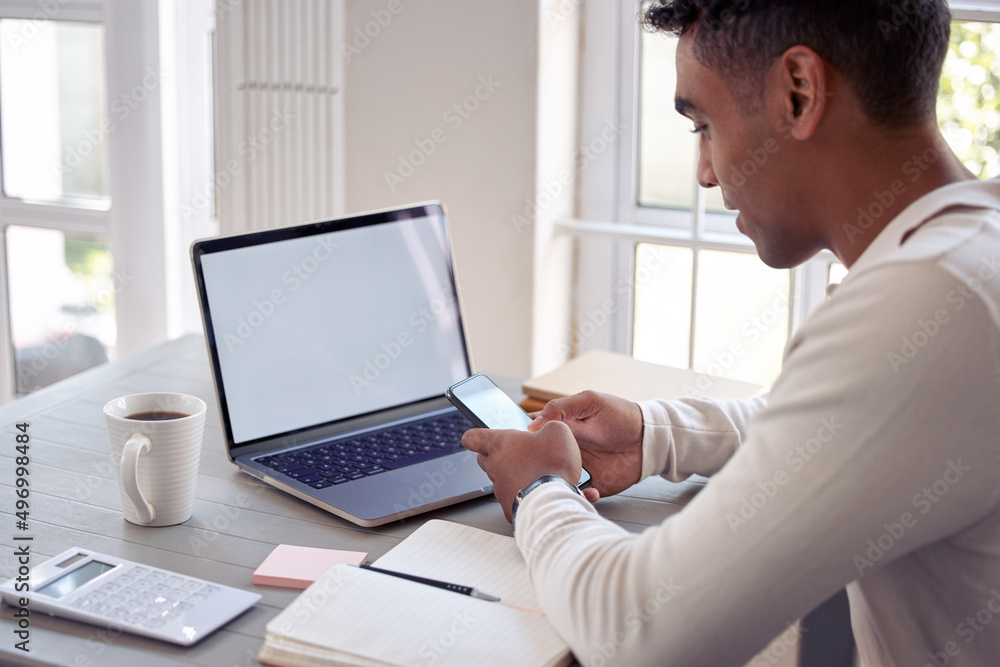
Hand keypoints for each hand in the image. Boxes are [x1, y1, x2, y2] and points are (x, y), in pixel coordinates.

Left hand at [462, 421, 581, 521]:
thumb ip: (547, 427)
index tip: (477, 437)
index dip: (475, 436)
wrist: (553, 502)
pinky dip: (519, 493)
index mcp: (500, 444)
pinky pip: (510, 497)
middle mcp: (494, 466)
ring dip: (510, 475)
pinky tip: (535, 491)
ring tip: (532, 474)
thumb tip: (547, 431)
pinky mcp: (508, 507)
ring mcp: (499, 488)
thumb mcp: (556, 432)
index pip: (472, 438)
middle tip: (513, 453)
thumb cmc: (551, 465)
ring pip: (497, 479)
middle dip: (494, 454)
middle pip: (482, 458)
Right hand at [529, 391, 642, 501]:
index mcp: (561, 430)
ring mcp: (577, 469)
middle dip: (530, 468)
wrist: (648, 439)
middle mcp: (565, 451)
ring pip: (554, 481)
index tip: (511, 447)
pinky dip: (575, 496)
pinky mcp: (592, 485)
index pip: (533, 436)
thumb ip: (561, 408)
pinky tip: (581, 491)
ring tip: (549, 486)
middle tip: (524, 472)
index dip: (520, 441)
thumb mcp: (589, 401)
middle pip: (539, 462)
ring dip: (550, 485)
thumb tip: (533, 425)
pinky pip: (577, 495)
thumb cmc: (620, 416)